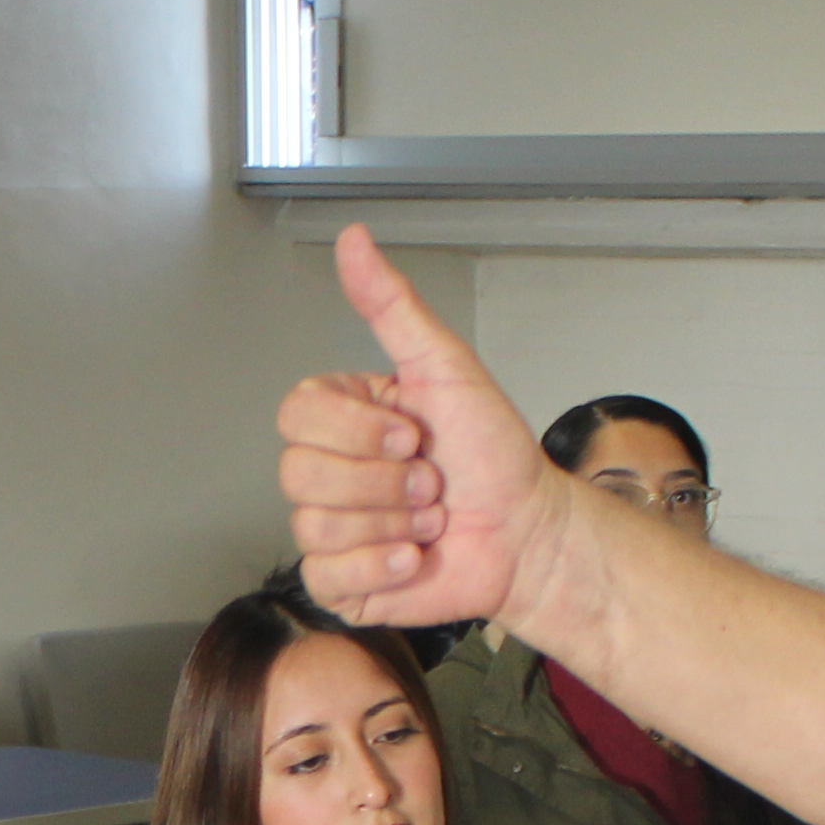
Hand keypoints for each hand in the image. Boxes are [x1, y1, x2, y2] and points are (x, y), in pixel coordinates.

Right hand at [281, 226, 578, 631]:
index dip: (357, 432)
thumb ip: (392, 305)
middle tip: (430, 480)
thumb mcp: (446, 367)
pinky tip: (415, 556)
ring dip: (393, 523)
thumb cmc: (495, 455)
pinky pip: (328, 576)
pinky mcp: (342, 582)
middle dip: (384, 482)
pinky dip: (382, 567)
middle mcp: (331, 471)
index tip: (412, 434)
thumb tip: (354, 241)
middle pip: (299, 474)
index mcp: (344, 419)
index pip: (295, 416)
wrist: (528, 531)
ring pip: (314, 526)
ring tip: (431, 518)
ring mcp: (331, 529)